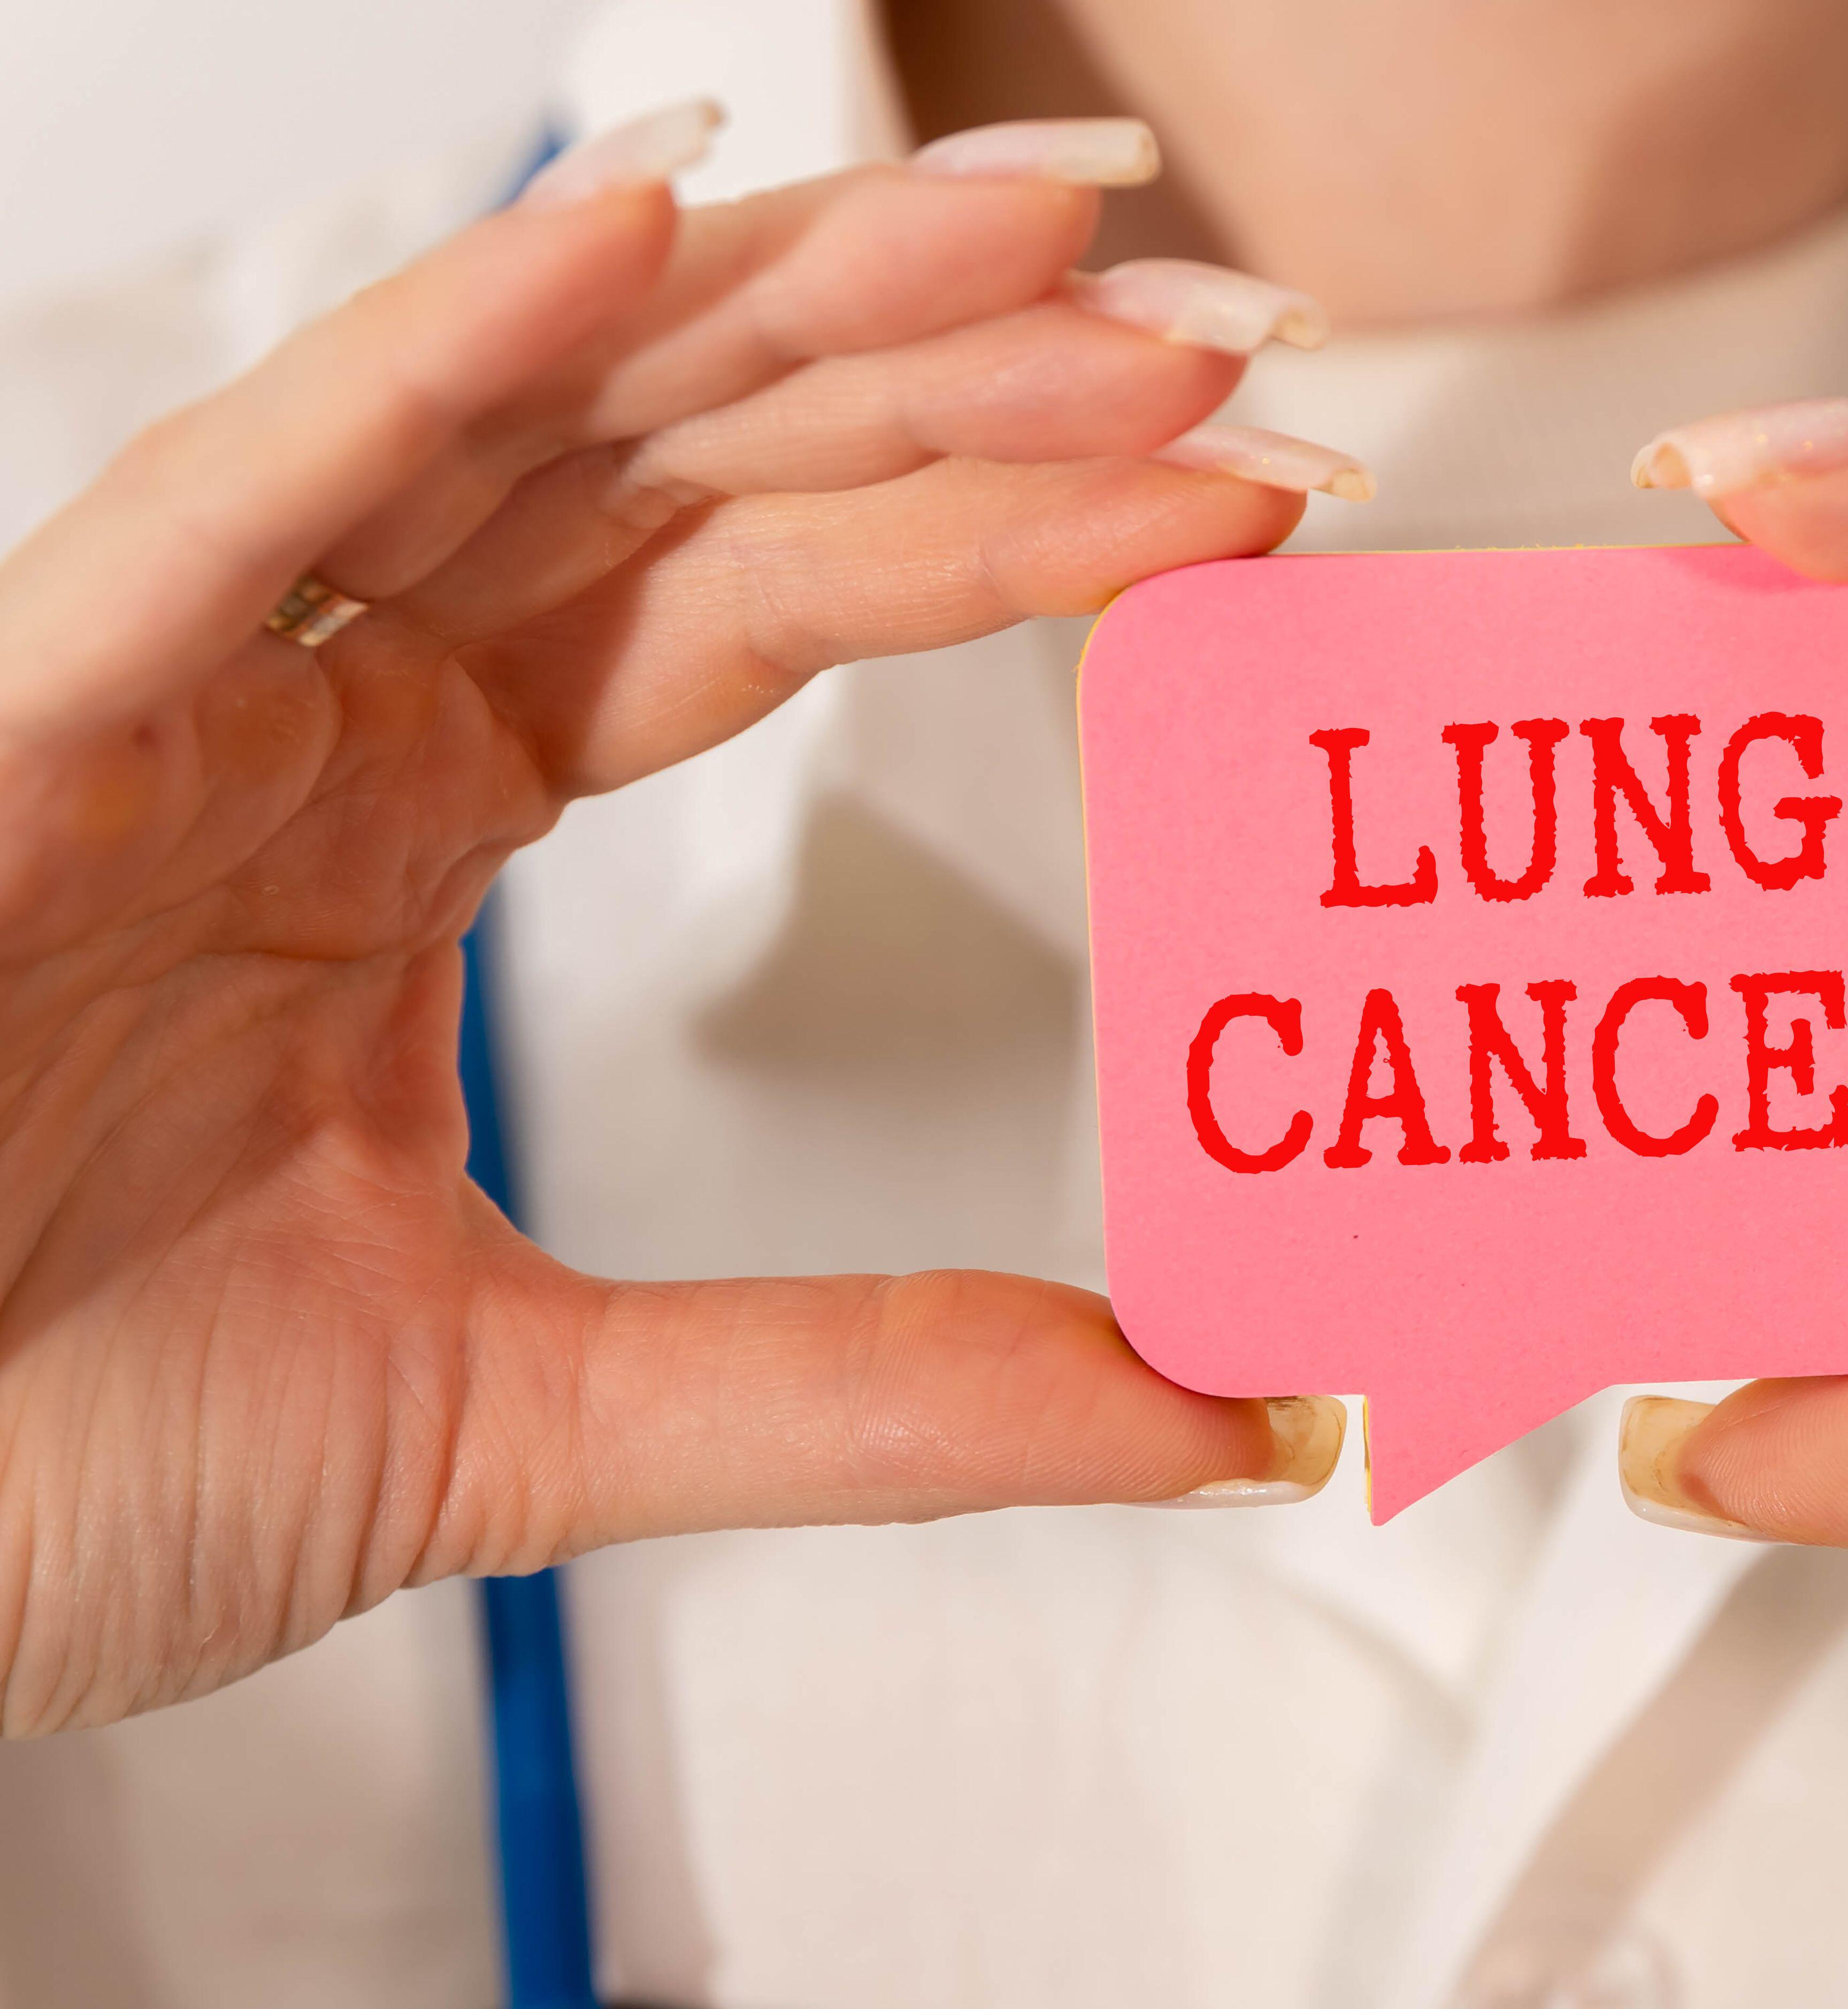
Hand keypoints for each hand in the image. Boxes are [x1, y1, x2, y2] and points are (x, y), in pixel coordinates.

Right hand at [0, 110, 1355, 1734]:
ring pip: (522, 425)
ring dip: (785, 311)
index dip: (1010, 529)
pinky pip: (250, 501)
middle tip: (1205, 313)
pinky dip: (435, 358)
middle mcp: (325, 711)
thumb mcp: (535, 1419)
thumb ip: (873, 1395)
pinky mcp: (24, 722)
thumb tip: (1216, 1419)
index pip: (775, 602)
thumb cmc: (50, 1462)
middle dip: (952, 367)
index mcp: (421, 815)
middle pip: (692, 466)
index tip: (1237, 495)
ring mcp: (181, 694)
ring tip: (1038, 230)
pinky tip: (638, 237)